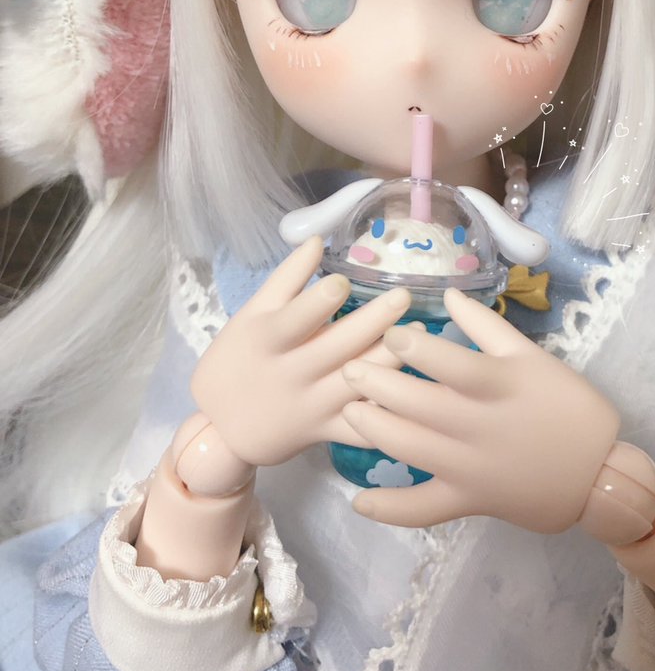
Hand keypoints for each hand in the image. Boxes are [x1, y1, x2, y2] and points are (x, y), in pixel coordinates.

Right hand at [191, 237, 410, 466]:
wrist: (218, 427)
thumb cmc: (238, 358)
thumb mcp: (251, 314)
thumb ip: (287, 277)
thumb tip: (318, 239)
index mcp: (268, 340)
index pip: (294, 320)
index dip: (318, 301)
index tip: (343, 280)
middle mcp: (291, 374)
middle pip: (337, 347)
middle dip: (374, 321)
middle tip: (404, 295)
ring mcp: (310, 406)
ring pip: (357, 385)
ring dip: (391, 361)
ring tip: (420, 333)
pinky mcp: (325, 432)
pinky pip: (360, 429)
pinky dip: (387, 416)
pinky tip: (415, 391)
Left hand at [341, 287, 619, 531]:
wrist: (598, 474)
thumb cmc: (567, 405)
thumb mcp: (533, 356)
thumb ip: (486, 325)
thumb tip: (448, 293)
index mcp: (498, 386)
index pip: (450, 363)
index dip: (414, 346)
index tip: (391, 332)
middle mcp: (478, 426)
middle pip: (417, 404)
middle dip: (377, 384)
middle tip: (349, 368)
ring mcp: (470, 467)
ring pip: (410, 449)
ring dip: (373, 430)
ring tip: (348, 410)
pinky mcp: (468, 500)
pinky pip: (423, 510)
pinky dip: (390, 510)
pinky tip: (359, 501)